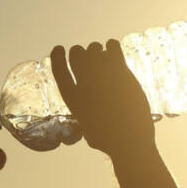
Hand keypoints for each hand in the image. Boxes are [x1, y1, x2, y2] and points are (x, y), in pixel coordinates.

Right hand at [50, 41, 155, 157]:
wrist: (129, 140)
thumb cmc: (109, 141)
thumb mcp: (88, 130)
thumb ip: (85, 117)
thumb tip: (86, 120)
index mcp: (73, 98)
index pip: (59, 69)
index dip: (57, 56)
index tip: (59, 48)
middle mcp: (84, 84)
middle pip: (77, 54)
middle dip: (81, 53)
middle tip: (91, 58)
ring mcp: (101, 76)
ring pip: (94, 48)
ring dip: (98, 50)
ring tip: (106, 57)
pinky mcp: (120, 72)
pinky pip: (112, 46)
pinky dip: (112, 46)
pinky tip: (115, 52)